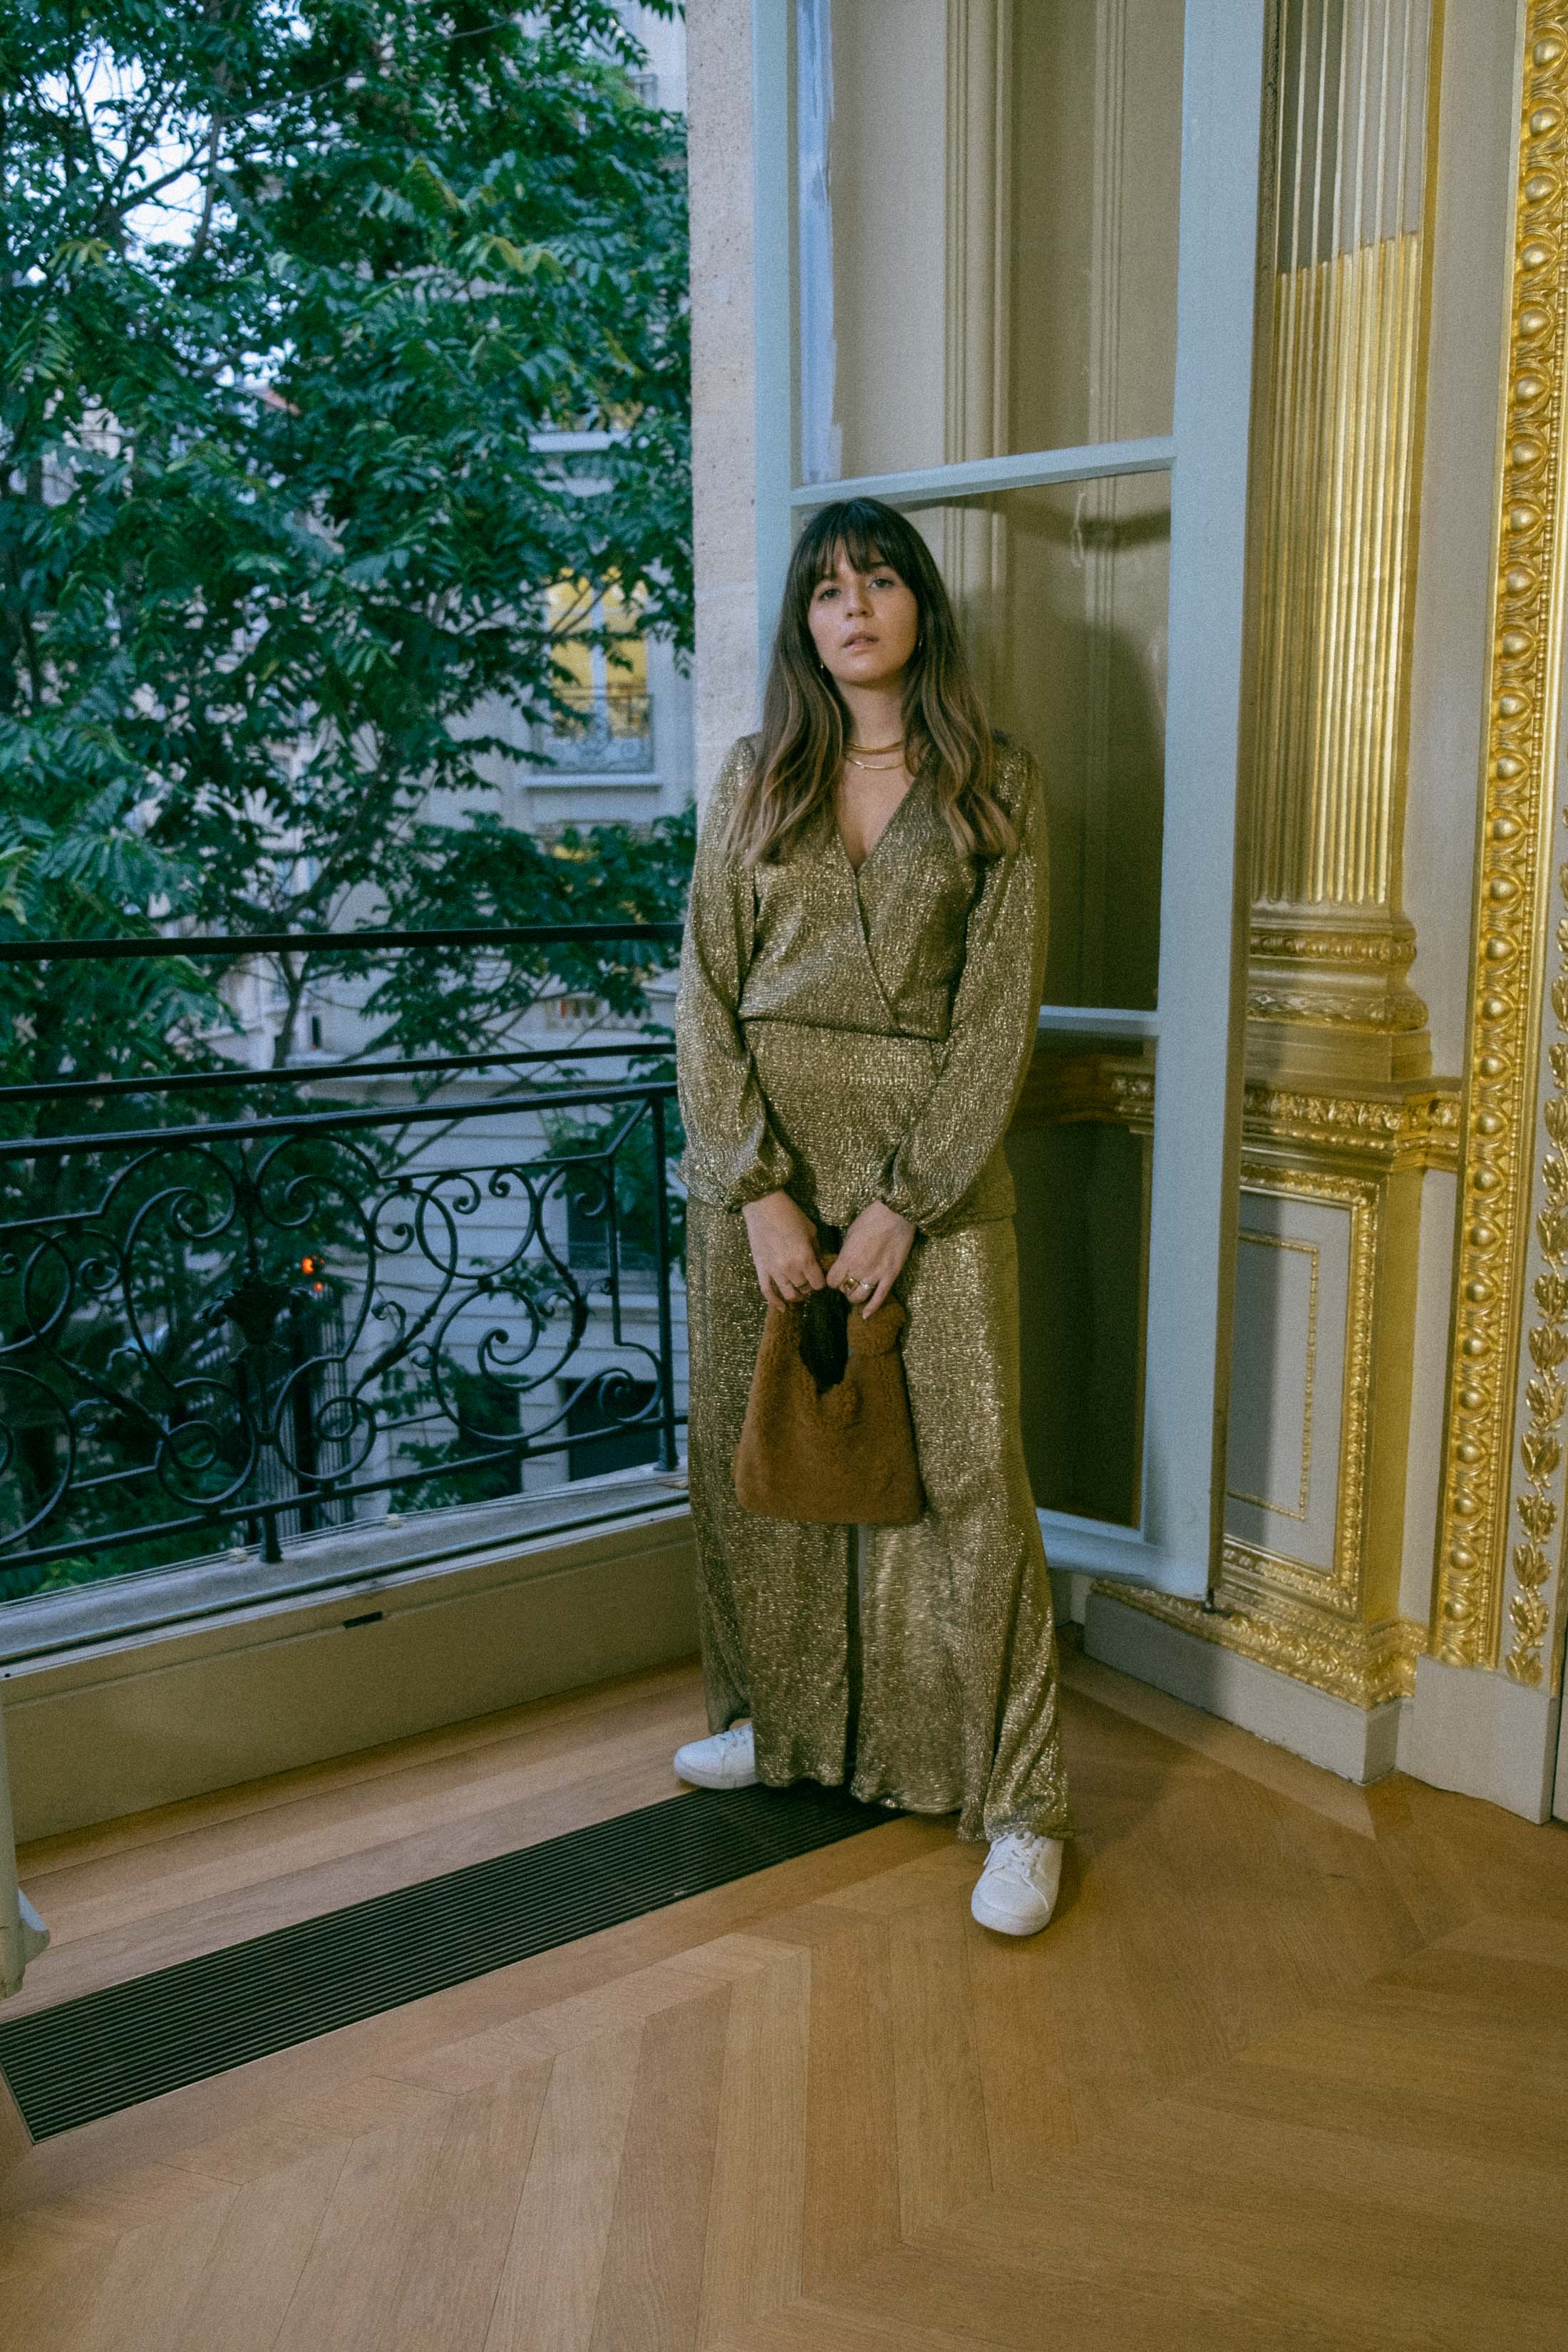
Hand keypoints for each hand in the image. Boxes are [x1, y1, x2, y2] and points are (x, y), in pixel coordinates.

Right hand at [741, 1190, 830, 1309]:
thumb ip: (816, 1250)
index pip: (818, 1283)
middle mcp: (790, 1268)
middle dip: (809, 1286)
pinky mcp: (761, 1268)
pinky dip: (774, 1302)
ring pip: (788, 1293)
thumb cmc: (791, 1215)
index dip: (821, 1282)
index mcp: (805, 1259)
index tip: (820, 1277)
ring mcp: (774, 1270)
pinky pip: (766, 1291)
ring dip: (795, 1295)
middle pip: (804, 1289)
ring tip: (799, 1292)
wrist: (764, 1206)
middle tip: (809, 1280)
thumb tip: (818, 1263)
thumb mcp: (811, 1231)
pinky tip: (782, 1308)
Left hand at [823, 1199, 915, 1316]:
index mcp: (847, 1258)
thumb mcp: (850, 1233)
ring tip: (856, 1291)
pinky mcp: (891, 1276)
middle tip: (847, 1282)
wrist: (897, 1213)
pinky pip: (880, 1297)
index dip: (832, 1280)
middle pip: (844, 1291)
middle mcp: (859, 1269)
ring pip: (859, 1298)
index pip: (831, 1282)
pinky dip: (872, 1308)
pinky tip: (866, 1315)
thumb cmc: (872, 1218)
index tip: (835, 1276)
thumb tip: (843, 1262)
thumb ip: (846, 1252)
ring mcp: (876, 1274)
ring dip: (855, 1297)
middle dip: (843, 1288)